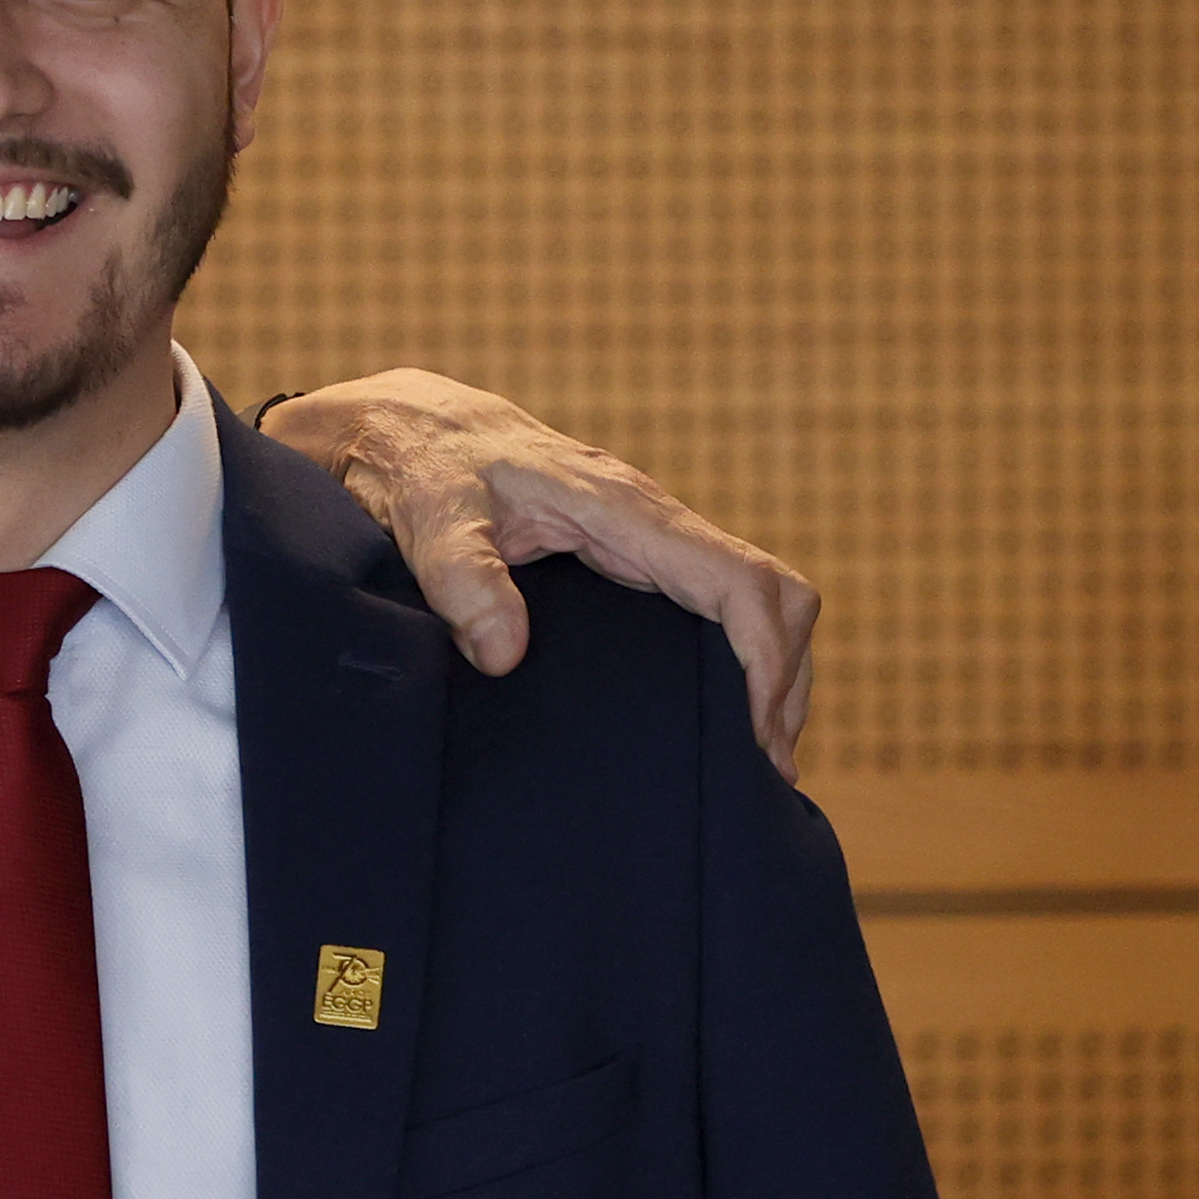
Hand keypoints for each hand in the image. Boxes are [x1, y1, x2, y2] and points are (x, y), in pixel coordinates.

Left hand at [260, 368, 821, 777]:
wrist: (414, 430)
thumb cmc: (427, 471)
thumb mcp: (432, 524)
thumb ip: (464, 583)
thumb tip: (505, 655)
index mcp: (625, 512)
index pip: (737, 581)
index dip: (764, 658)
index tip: (756, 735)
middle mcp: (654, 523)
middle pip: (773, 594)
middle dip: (784, 678)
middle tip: (762, 767)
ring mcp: (650, 538)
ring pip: (754, 600)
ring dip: (771, 672)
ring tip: (753, 755)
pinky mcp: (635, 554)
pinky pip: (715, 602)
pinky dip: (736, 656)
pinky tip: (714, 710)